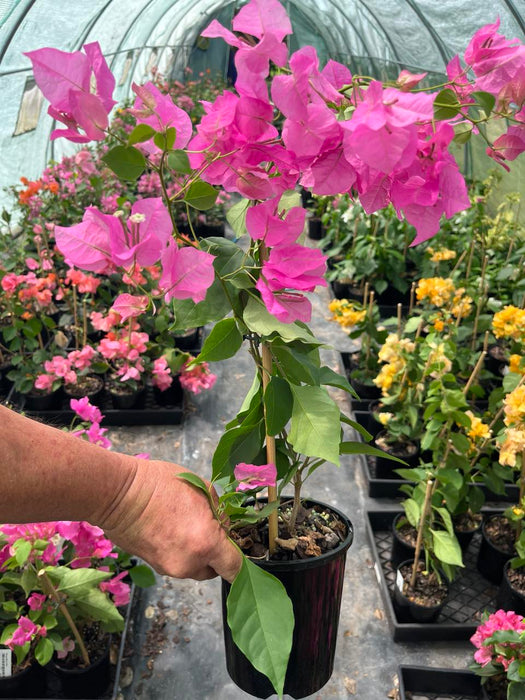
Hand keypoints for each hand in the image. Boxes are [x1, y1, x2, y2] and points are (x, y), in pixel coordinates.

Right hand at [95, 459, 241, 581]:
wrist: (118, 494)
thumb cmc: (159, 484)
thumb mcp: (202, 489)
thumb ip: (219, 512)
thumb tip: (224, 526)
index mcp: (207, 543)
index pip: (234, 568)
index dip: (241, 564)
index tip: (239, 554)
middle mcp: (189, 563)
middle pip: (214, 571)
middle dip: (216, 555)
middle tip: (209, 530)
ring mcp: (169, 568)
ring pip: (193, 568)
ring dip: (196, 554)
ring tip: (185, 525)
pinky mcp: (154, 567)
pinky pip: (175, 563)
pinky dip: (178, 552)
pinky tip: (170, 529)